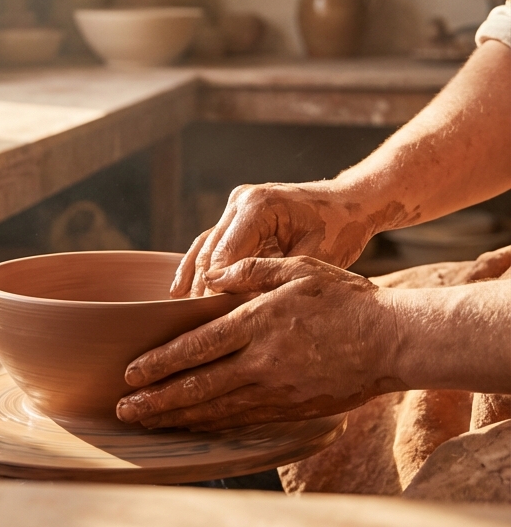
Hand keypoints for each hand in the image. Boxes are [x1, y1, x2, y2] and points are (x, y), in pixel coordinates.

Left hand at [118, 256, 402, 430]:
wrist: (395, 341)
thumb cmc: (344, 298)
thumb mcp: (296, 267)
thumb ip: (249, 269)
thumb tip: (209, 275)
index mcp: (257, 322)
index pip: (196, 347)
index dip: (160, 363)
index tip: (130, 372)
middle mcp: (262, 361)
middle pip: (197, 386)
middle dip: (156, 400)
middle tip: (123, 409)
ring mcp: (277, 390)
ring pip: (216, 409)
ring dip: (177, 417)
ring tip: (145, 422)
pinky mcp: (292, 408)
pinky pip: (242, 419)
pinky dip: (211, 423)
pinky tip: (191, 425)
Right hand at [169, 182, 415, 297]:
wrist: (349, 202)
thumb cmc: (340, 227)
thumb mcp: (316, 256)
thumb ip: (280, 278)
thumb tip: (249, 309)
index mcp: (259, 206)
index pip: (226, 254)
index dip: (216, 289)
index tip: (209, 321)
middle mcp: (241, 202)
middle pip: (211, 251)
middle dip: (201, 289)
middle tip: (191, 325)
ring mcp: (236, 207)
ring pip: (205, 246)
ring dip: (193, 278)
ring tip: (177, 311)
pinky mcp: (237, 217)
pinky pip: (212, 243)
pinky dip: (198, 266)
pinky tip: (181, 290)